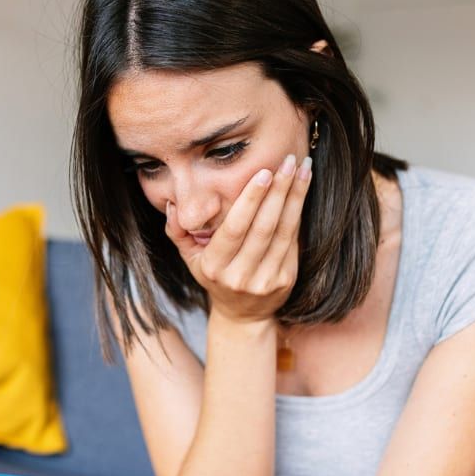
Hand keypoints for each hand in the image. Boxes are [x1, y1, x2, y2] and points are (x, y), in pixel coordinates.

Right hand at [166, 154, 311, 323]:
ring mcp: (265, 280)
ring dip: (295, 197)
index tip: (263, 173)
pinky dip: (299, 214)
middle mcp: (239, 275)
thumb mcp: (190, 258)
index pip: (235, 229)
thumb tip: (172, 204)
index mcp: (214, 266)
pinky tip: (302, 191)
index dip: (251, 200)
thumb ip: (178, 231)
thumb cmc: (214, 276)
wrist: (242, 314)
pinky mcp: (285, 280)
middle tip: (287, 161)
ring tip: (302, 168)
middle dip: (278, 191)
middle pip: (263, 227)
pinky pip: (293, 242)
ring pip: (284, 232)